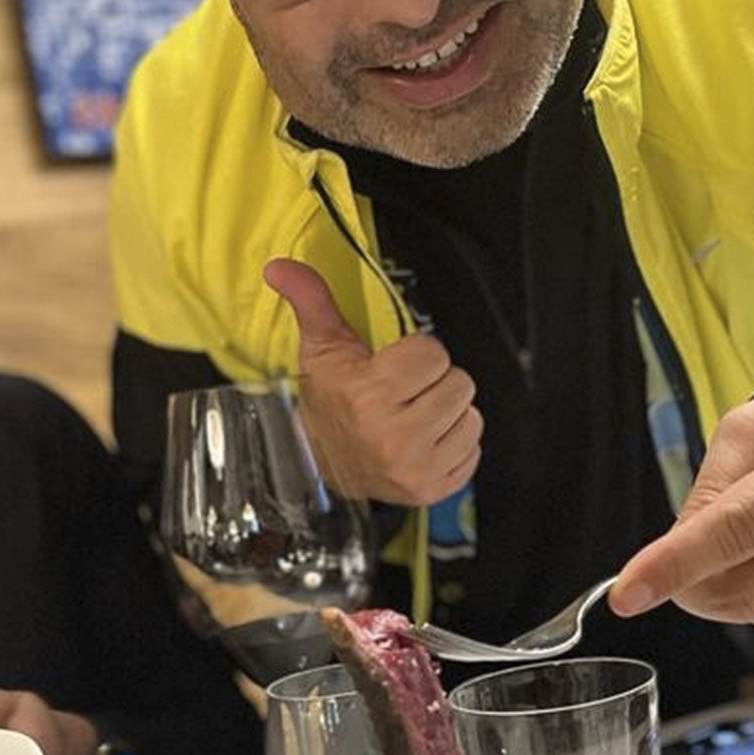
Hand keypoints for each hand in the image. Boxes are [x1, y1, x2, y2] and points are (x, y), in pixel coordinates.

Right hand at [264, 257, 482, 504]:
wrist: (323, 463)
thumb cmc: (330, 401)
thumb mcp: (322, 349)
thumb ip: (311, 300)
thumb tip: (280, 265)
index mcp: (369, 398)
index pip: (433, 354)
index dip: (415, 356)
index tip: (392, 370)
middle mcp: (395, 439)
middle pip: (460, 383)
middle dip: (435, 383)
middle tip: (406, 395)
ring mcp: (417, 468)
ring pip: (472, 415)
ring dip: (448, 412)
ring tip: (416, 416)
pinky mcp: (435, 489)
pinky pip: (474, 448)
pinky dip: (454, 442)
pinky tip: (424, 440)